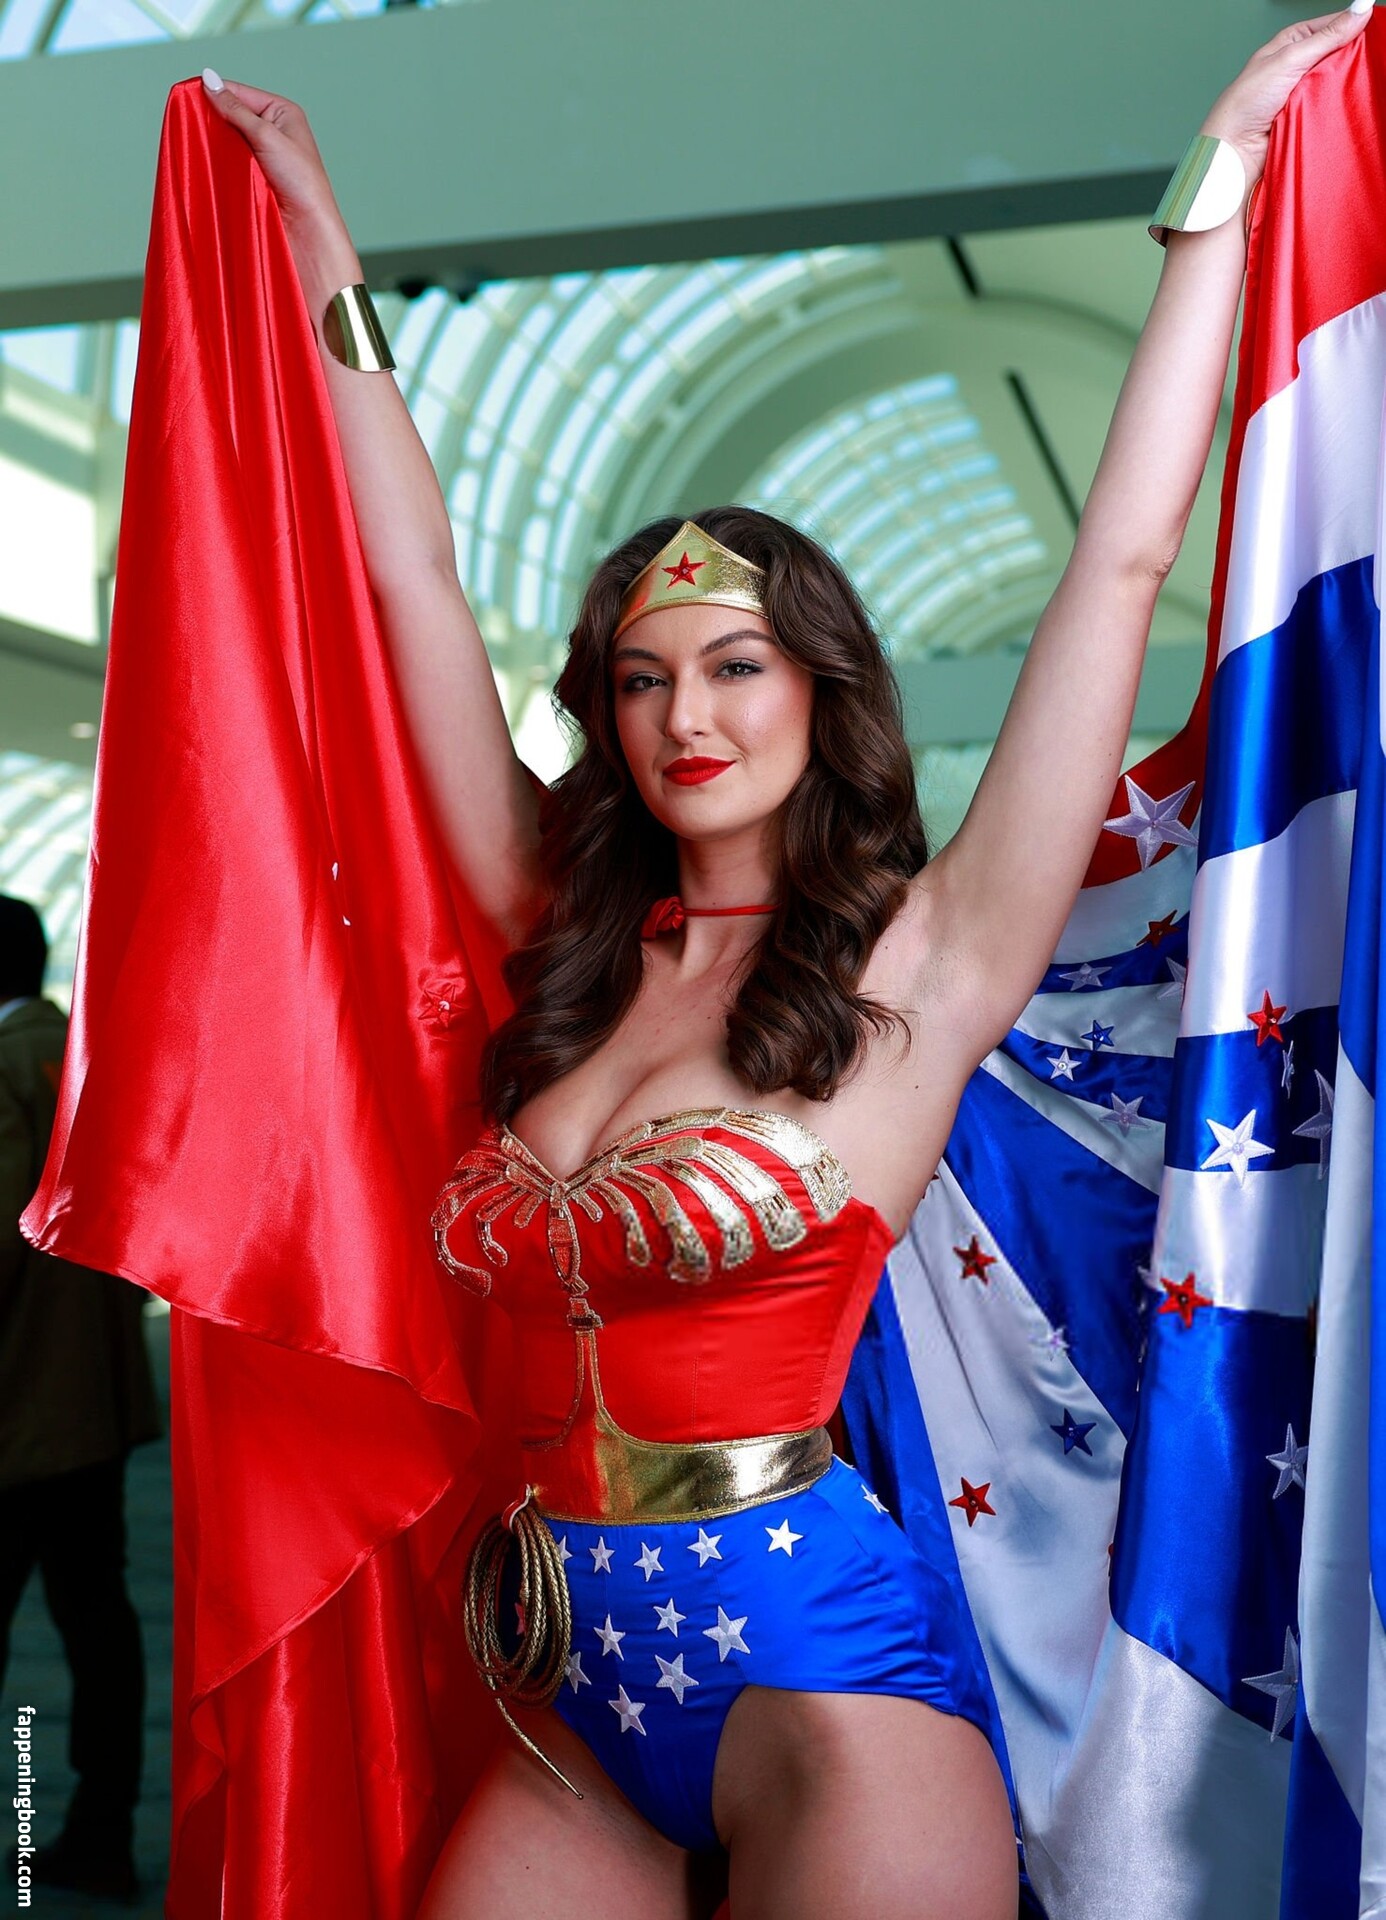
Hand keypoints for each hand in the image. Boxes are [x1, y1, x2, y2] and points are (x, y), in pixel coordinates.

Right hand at [199, 70, 346, 243]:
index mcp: (281, 111)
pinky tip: (205, 158)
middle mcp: (273, 128)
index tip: (186, 95)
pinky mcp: (255, 173)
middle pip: (232, 114)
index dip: (214, 92)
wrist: (307, 225)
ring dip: (214, 140)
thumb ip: (236, 109)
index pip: (240, 92)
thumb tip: (209, 79)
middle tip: (188, 121)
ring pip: (229, 137)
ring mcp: (263, 152)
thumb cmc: (298, 179)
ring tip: (195, 140)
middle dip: (213, 118)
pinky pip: (230, 158)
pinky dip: (218, 157)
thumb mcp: (266, 135)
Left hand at [1202, 6, 1371, 186]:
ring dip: (1345, 84)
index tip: (1375, 28)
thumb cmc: (1247, 103)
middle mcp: (1298, 66)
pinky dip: (1338, 106)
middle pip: (1337, 55)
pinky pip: (1331, 107)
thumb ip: (1326, 37)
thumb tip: (1360, 10)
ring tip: (1358, 83)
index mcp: (1291, 43)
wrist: (1233, 150)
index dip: (1353, 26)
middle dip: (1352, 57)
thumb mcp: (1289, 59)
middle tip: (1371, 59)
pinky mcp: (1307, 117)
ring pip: (1337, 82)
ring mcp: (1303, 93)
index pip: (1331, 26)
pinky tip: (1347, 105)